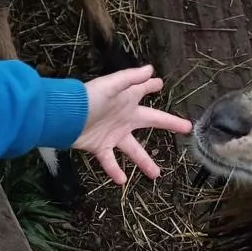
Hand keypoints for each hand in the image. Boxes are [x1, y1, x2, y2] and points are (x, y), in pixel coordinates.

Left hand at [74, 64, 192, 184]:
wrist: (65, 116)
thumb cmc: (88, 98)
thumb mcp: (111, 85)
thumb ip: (131, 79)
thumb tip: (151, 69)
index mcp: (127, 101)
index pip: (144, 91)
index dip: (152, 86)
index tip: (160, 84)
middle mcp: (123, 118)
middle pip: (151, 121)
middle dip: (168, 124)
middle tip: (186, 128)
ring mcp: (112, 134)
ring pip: (133, 150)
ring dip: (144, 162)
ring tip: (156, 175)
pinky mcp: (100, 147)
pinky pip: (109, 162)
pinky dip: (114, 171)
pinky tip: (122, 181)